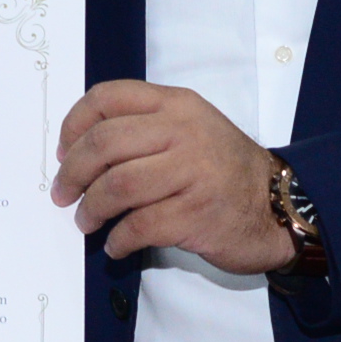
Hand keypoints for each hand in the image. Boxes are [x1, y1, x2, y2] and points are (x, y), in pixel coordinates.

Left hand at [53, 81, 294, 273]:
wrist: (278, 205)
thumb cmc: (223, 168)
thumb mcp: (190, 128)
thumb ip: (143, 127)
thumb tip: (78, 151)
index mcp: (176, 104)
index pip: (107, 97)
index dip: (73, 124)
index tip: (62, 151)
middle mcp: (184, 132)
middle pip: (103, 144)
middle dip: (72, 173)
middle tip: (62, 193)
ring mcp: (192, 173)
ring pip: (116, 186)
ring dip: (90, 209)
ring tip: (86, 221)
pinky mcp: (196, 214)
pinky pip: (139, 226)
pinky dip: (118, 239)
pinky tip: (116, 244)